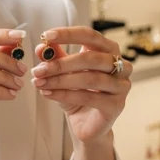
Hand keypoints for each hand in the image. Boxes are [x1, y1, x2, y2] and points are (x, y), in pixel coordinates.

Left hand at [31, 26, 131, 143]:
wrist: (86, 125)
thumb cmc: (78, 95)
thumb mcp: (63, 73)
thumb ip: (55, 59)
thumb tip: (41, 48)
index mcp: (109, 51)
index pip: (90, 36)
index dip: (68, 34)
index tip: (46, 36)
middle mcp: (121, 66)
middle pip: (91, 58)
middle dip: (61, 64)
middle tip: (38, 69)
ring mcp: (121, 86)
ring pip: (89, 78)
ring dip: (60, 80)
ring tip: (40, 83)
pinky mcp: (117, 105)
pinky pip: (89, 97)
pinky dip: (65, 95)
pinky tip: (48, 94)